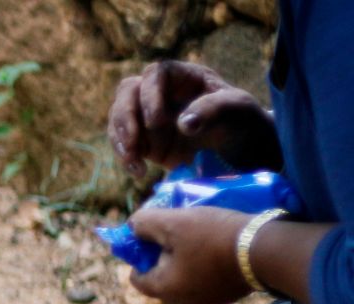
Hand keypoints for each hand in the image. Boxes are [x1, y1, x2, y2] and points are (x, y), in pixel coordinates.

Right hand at [107, 60, 280, 176]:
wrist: (238, 152)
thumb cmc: (241, 122)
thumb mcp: (237, 111)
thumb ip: (212, 110)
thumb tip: (183, 123)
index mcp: (184, 77)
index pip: (156, 74)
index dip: (150, 94)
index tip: (157, 121)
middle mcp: (161, 92)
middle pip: (128, 92)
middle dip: (125, 117)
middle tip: (133, 142)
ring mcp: (148, 116)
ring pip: (118, 117)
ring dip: (120, 139)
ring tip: (135, 161)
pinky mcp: (143, 140)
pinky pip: (122, 143)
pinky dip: (125, 157)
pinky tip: (139, 172)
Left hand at [128, 206, 251, 303]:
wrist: (267, 249)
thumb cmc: (213, 236)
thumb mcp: (173, 223)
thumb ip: (145, 223)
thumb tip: (132, 225)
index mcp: (165, 290)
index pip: (136, 278)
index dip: (138, 255)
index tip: (150, 236)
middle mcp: (183, 302)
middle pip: (162, 277)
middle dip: (163, 255)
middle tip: (176, 231)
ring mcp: (208, 301)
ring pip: (185, 278)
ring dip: (186, 258)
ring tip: (198, 236)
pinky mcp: (228, 295)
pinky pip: (207, 279)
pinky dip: (205, 265)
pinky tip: (216, 246)